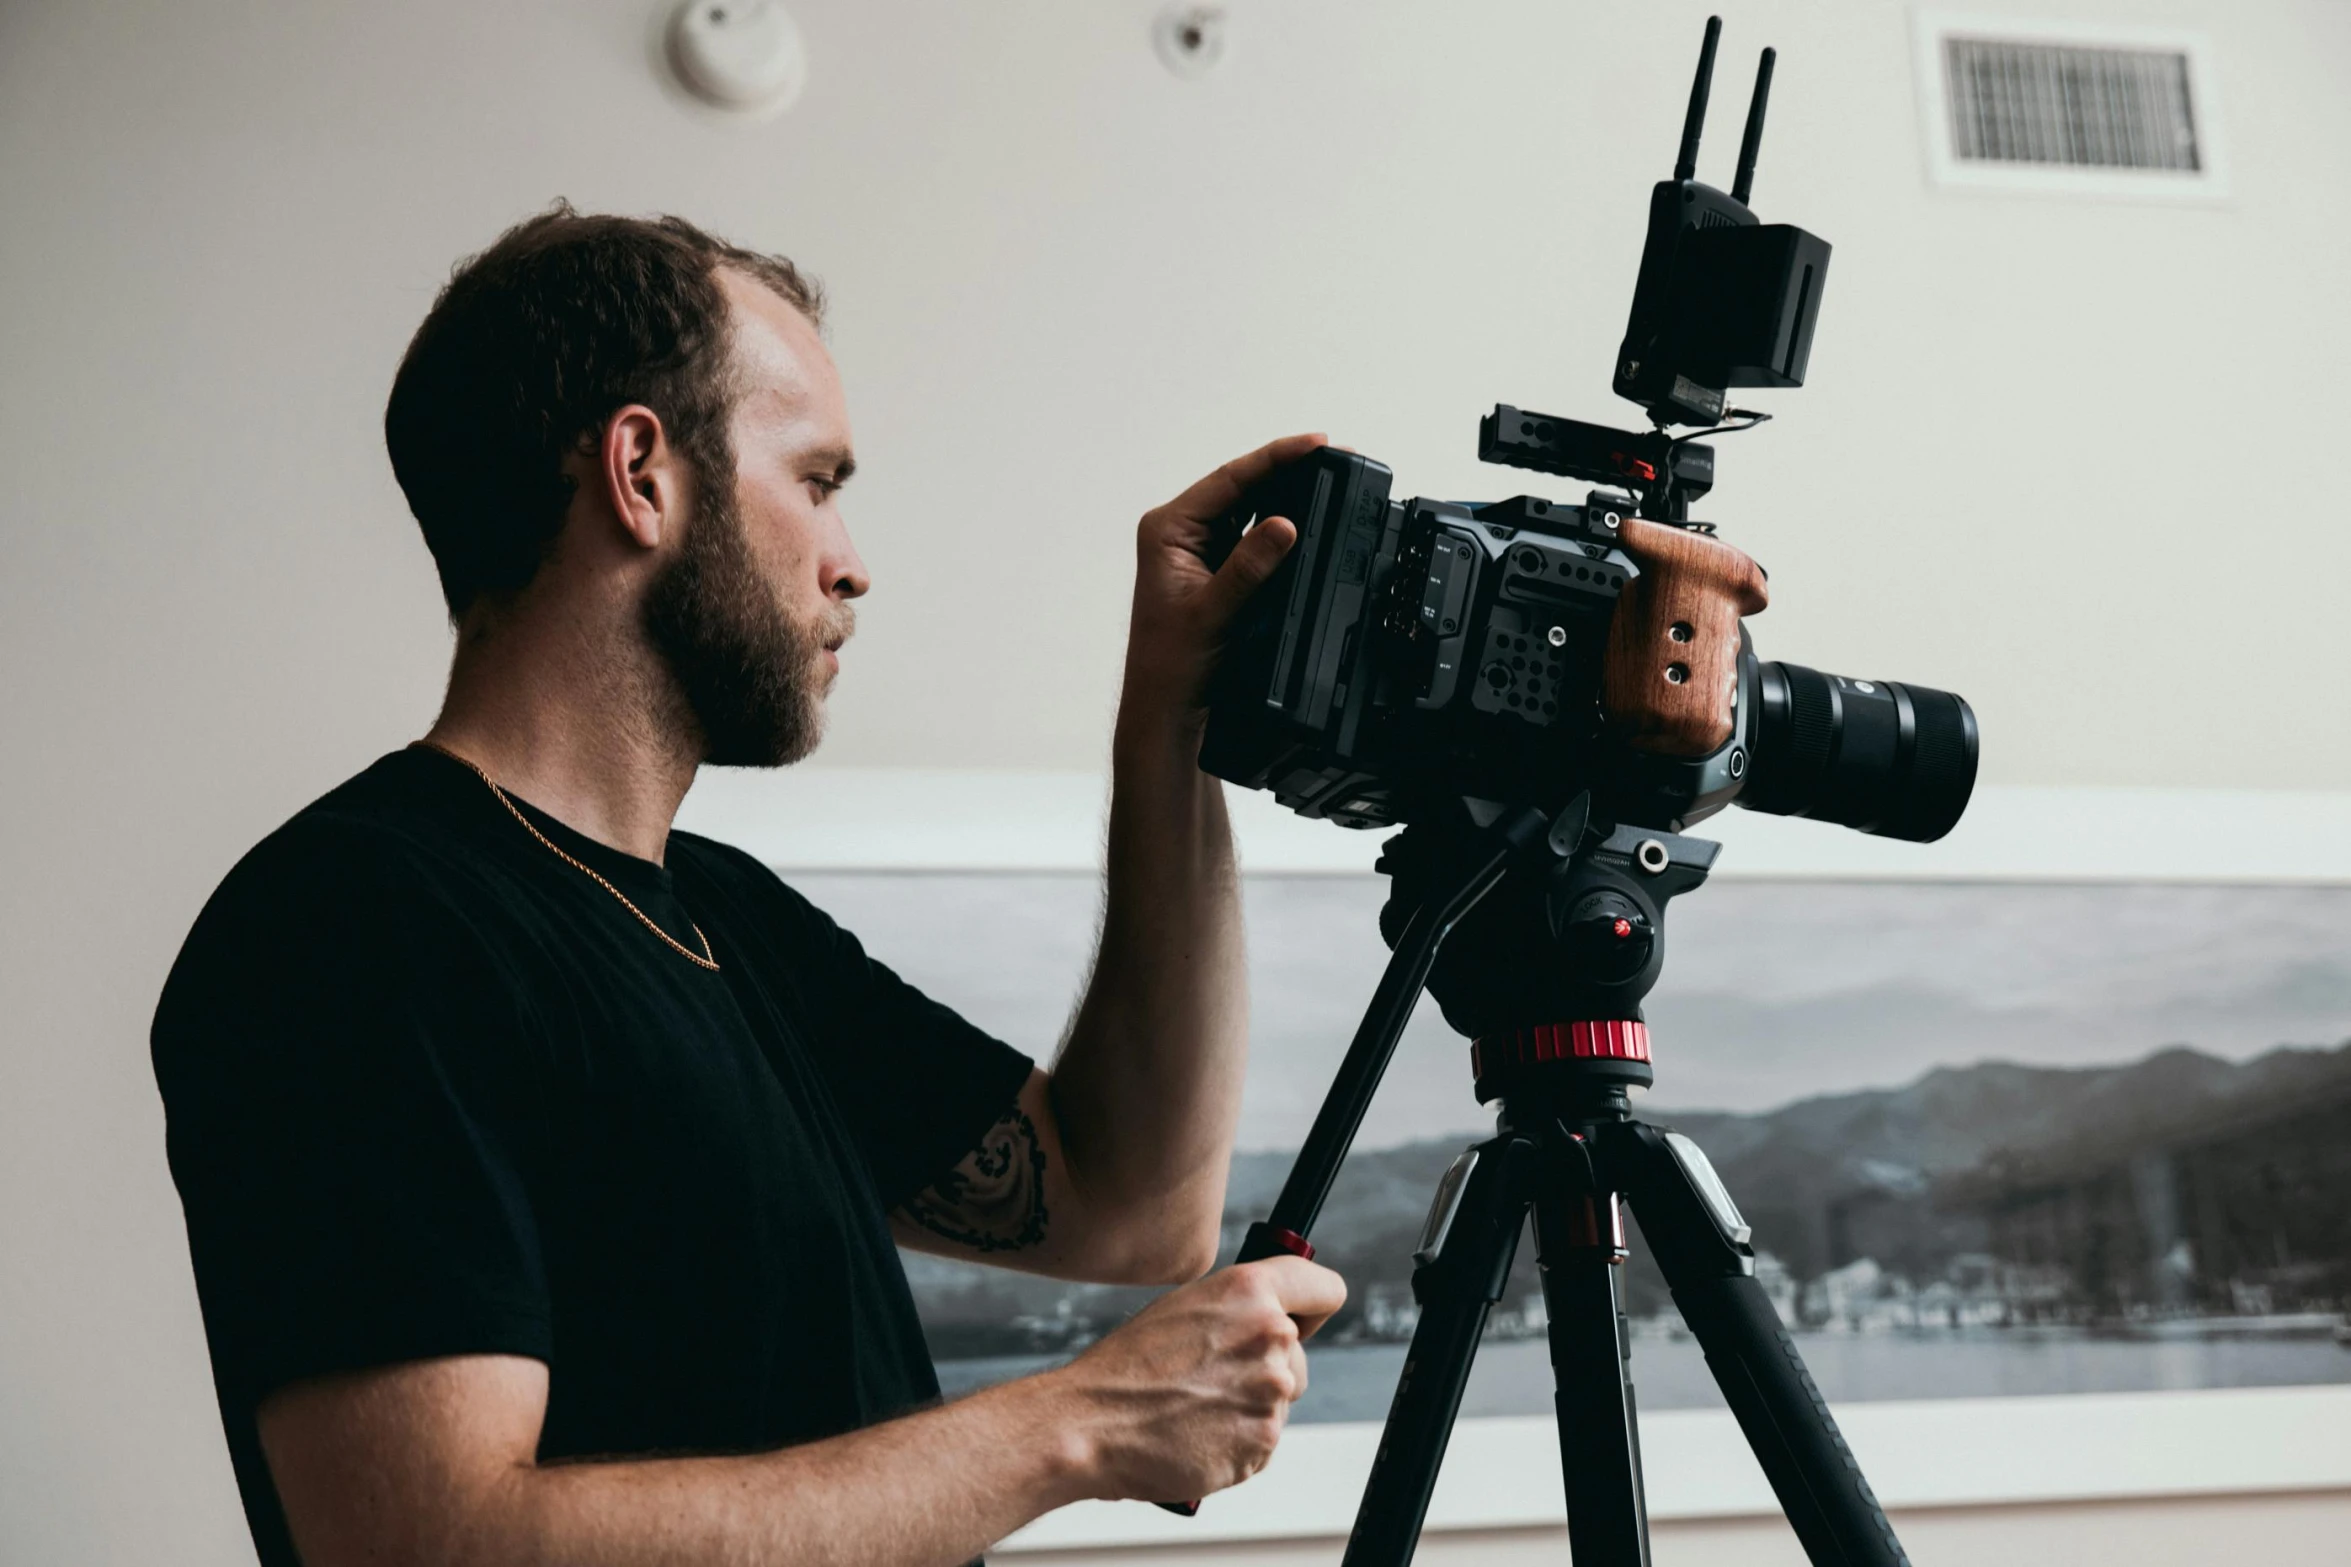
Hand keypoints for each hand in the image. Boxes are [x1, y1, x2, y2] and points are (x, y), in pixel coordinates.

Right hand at [1044, 1255, 1347, 1502]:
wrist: (1089, 1425)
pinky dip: (1237, 1442)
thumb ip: (1240, 1307)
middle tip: (1209, 1377)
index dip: (1313, 1307)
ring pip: (1278, 1399)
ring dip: (1247, 1406)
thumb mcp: (1184, 1306)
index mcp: (1250, 1291)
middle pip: (1299, 1354)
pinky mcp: (1262, 1442)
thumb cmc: (1125, 1366)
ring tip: (1192, 1406)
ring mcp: (1270, 1393)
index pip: (1326, 1290)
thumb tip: (1272, 1318)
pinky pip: (1262, 1440)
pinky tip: (1195, 1433)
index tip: (1303, 1319)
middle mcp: (1270, 1336)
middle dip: (1265, 1366)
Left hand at [1119, 432, 1327, 730]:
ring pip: (1251, 509)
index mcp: (1168, 529)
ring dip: (1288, 495)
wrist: (1166, 711)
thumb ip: (1250, 567)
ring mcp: (1200, 550)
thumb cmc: (1170, 666)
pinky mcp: (1218, 570)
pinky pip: (1255, 537)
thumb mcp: (1214, 612)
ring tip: (1328, 476)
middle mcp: (1181, 532)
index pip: (1230, 479)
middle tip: (1333, 454)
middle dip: (1288, 470)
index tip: (1315, 442)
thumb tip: (1284, 525)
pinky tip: (1309, 520)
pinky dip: (1282, 529)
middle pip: (1243, 486)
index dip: (1276, 457)